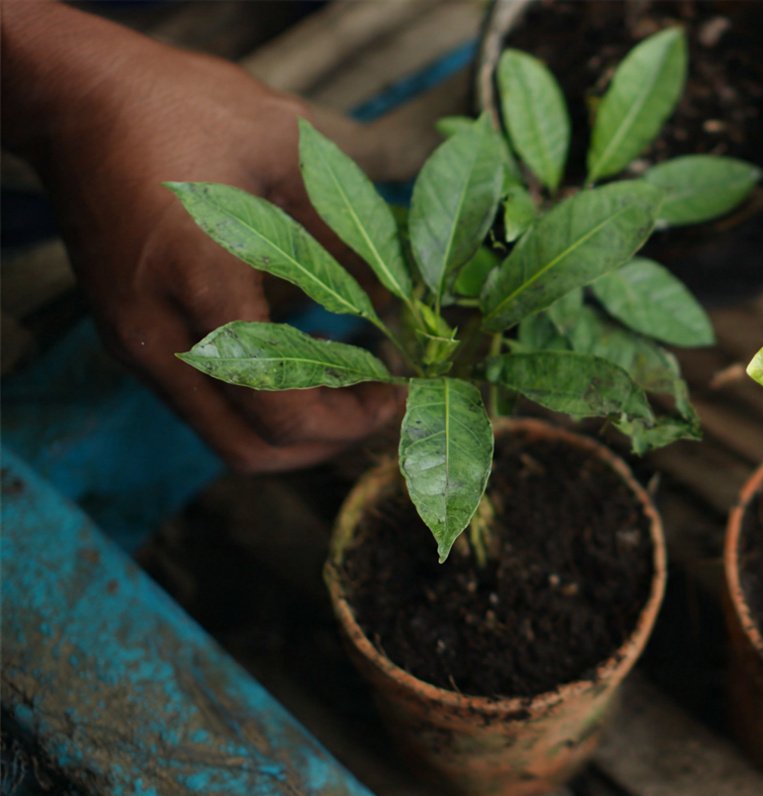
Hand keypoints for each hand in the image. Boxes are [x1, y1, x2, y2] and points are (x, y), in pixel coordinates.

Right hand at [4, 4, 397, 471]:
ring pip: (224, 434)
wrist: (75, 96)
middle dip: (326, 442)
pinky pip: (206, 401)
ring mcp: (135, 341)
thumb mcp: (286, 151)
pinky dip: (263, 399)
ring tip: (354, 382)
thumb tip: (403, 294)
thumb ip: (345, 232)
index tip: (398, 394)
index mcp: (198, 281)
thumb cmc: (183, 107)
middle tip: (380, 406)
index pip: (278, 404)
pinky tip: (309, 354)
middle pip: (249, 449)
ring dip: (295, 427)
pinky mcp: (131, 337)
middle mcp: (156, 331)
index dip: (351, 418)